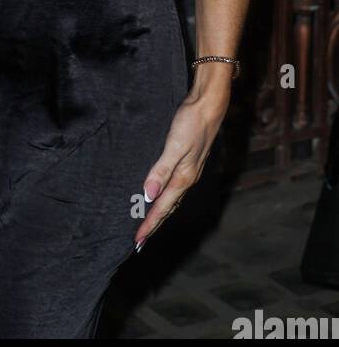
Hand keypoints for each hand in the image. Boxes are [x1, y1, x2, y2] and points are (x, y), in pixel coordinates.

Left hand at [134, 90, 226, 249]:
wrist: (208, 105)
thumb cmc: (192, 123)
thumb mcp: (175, 145)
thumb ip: (161, 170)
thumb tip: (149, 194)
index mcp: (183, 178)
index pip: (162, 207)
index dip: (149, 224)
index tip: (138, 241)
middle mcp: (186, 178)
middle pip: (168, 208)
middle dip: (154, 225)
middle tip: (140, 241)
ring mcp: (188, 170)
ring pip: (171, 199)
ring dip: (159, 213)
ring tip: (147, 224)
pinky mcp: (187, 161)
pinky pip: (173, 187)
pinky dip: (164, 198)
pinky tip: (159, 195)